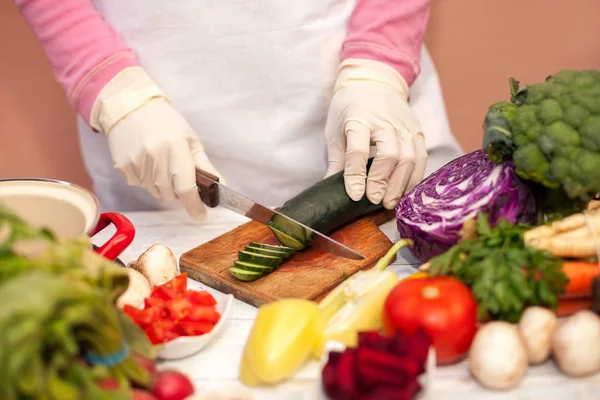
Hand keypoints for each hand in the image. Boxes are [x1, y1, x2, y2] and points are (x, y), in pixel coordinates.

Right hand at [90, 67, 224, 220]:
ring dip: (162, 186)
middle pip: (170, 194)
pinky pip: (140, 186)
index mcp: (175, 148)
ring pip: (155, 192)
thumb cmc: (166, 122)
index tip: (200, 216)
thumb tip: (220, 186)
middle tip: (178, 175)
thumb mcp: (190, 139)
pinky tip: (146, 162)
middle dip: (178, 192)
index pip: (186, 187)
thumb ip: (204, 165)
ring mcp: (136, 163)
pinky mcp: (122, 167)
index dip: (194, 205)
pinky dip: (147, 180)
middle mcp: (154, 157)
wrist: (130, 107)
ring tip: (160, 164)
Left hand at [324, 59, 426, 209]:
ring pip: (409, 157)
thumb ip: (336, 161)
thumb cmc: (349, 108)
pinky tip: (404, 190)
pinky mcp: (417, 130)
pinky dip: (414, 177)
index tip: (355, 195)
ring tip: (389, 202)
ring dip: (400, 184)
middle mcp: (384, 120)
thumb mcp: (335, 130)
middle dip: (382, 181)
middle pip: (389, 154)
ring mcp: (404, 124)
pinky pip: (421, 156)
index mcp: (358, 118)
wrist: (373, 81)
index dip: (356, 175)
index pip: (358, 150)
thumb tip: (330, 191)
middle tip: (375, 201)